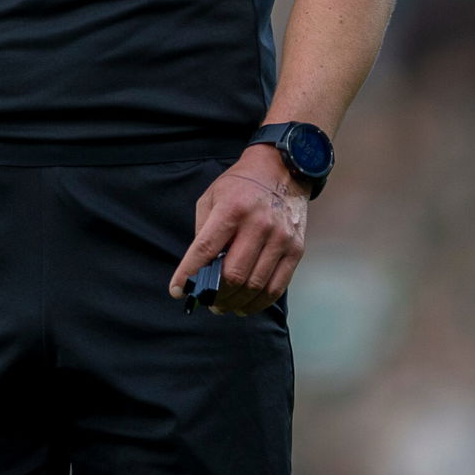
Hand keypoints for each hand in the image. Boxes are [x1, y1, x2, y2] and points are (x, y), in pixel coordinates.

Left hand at [168, 146, 307, 315]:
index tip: (178, 291)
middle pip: (233, 274)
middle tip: (206, 301)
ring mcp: (280, 238)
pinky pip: (276, 287)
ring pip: (255, 286)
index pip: (206, 249)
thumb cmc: (240, 185)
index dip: (190, 274)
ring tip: (223, 305)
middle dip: (215, 294)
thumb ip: (204, 230)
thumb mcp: (212, 196)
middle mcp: (258, 224)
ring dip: (235, 302)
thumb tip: (198, 267)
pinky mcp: (295, 249)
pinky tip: (245, 304)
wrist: (281, 169)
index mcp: (232, 209)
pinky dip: (258, 302)